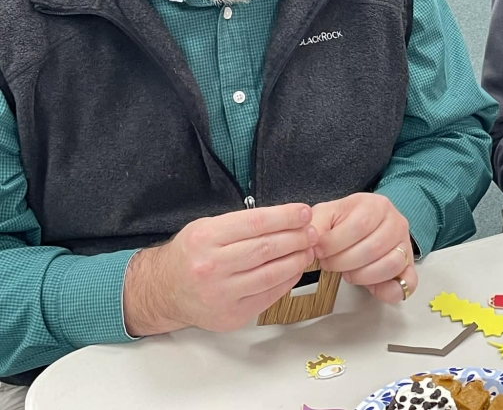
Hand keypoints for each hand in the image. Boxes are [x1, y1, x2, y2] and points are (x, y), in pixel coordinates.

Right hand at [124, 203, 317, 335]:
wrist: (164, 291)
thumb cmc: (190, 255)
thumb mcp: (207, 227)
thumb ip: (242, 223)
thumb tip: (286, 219)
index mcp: (205, 238)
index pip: (256, 223)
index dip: (285, 216)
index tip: (304, 212)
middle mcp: (211, 267)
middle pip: (266, 248)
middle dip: (297, 237)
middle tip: (312, 232)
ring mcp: (221, 294)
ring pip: (271, 274)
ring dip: (297, 260)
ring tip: (309, 250)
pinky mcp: (231, 315)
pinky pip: (268, 295)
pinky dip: (287, 281)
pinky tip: (295, 270)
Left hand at [312, 193, 416, 304]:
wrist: (367, 222)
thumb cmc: (345, 220)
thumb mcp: (327, 214)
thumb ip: (316, 224)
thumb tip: (311, 240)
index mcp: (377, 205)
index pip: (359, 226)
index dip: (335, 244)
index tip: (319, 251)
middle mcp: (397, 222)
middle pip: (374, 248)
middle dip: (344, 262)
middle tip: (329, 264)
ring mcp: (405, 245)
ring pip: (391, 265)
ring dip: (363, 276)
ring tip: (348, 272)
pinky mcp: (409, 267)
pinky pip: (408, 282)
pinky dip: (390, 290)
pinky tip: (372, 288)